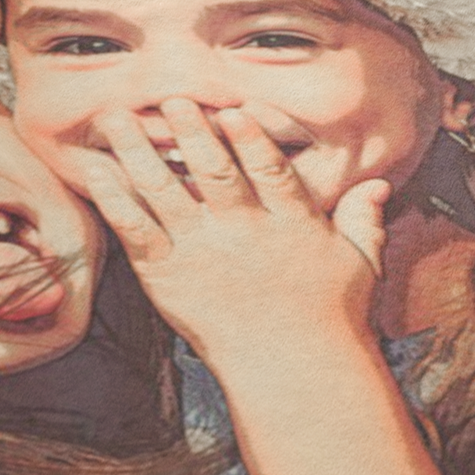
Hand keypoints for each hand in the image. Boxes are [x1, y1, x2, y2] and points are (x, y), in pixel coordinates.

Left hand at [79, 99, 389, 367]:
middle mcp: (243, 235)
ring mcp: (202, 255)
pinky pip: (135, 229)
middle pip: (213, 173)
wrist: (294, 375)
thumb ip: (363, 220)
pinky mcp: (167, 276)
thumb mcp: (358, 264)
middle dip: (190, 133)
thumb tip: (378, 184)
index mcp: (290, 224)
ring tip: (115, 118)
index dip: (251, 140)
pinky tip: (96, 168)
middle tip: (169, 98)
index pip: (270, 172)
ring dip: (137, 151)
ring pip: (165, 193)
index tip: (232, 109)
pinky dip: (114, 197)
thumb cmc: (330, 319)